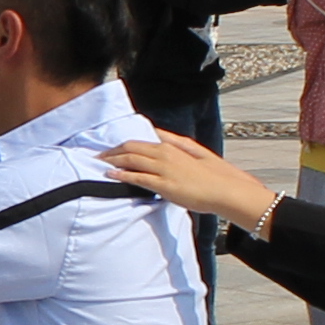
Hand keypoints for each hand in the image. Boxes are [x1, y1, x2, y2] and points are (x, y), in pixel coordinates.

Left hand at [102, 129, 278, 232]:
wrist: (226, 190)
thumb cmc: (214, 174)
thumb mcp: (196, 151)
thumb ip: (176, 141)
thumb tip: (159, 134)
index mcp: (172, 147)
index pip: (140, 142)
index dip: (122, 145)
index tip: (111, 149)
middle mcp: (166, 154)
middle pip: (131, 148)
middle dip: (113, 151)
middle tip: (99, 155)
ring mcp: (164, 169)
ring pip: (131, 160)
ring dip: (113, 161)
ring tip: (100, 164)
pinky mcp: (164, 185)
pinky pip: (138, 178)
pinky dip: (122, 175)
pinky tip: (111, 175)